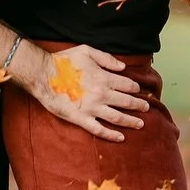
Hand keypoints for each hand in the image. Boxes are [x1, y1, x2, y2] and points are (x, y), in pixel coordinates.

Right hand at [20, 43, 144, 141]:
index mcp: (103, 77)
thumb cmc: (63, 61)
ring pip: (117, 117)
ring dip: (131, 121)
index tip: (139, 91)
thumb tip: (123, 67)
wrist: (43, 75)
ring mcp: (92, 108)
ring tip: (140, 124)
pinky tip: (121, 137)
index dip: (136, 88)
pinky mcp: (81, 119)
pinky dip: (111, 135)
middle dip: (139, 105)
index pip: (127, 85)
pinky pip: (99, 130)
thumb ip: (106, 58)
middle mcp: (101, 94)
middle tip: (147, 108)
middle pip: (126, 102)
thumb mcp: (86, 51)